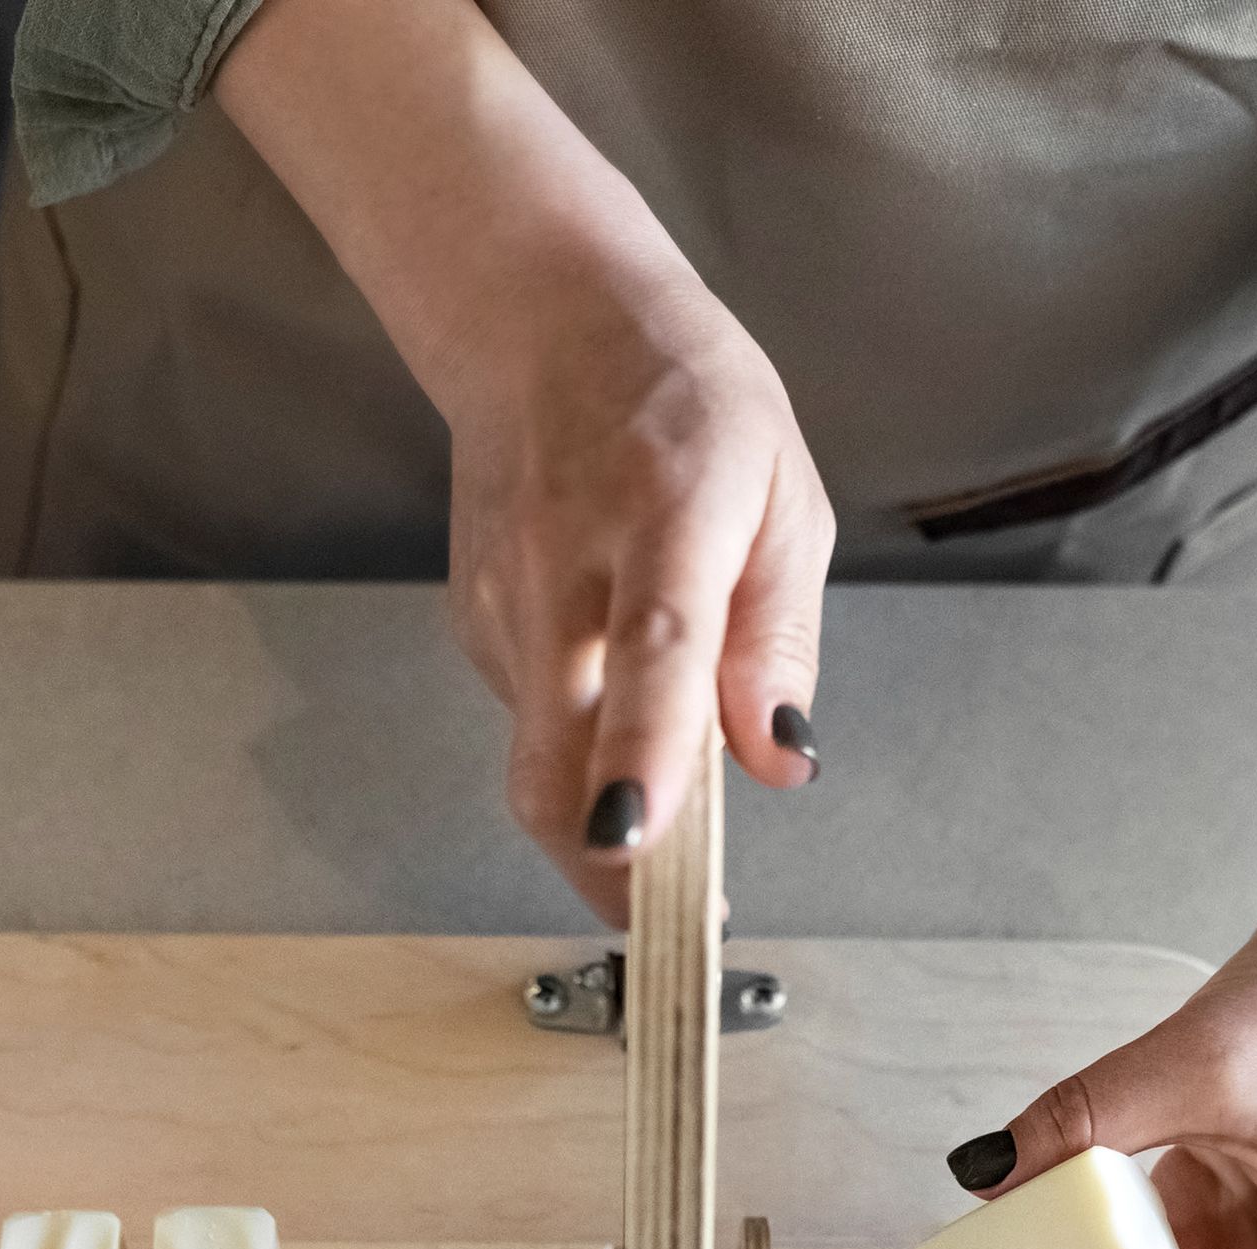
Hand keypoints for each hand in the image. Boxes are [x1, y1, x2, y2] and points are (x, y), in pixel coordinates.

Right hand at [211, 0, 828, 925]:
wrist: (543, 320)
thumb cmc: (684, 400)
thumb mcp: (783, 496)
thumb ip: (779, 639)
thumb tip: (781, 760)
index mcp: (665, 515)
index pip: (650, 650)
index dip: (642, 756)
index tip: (636, 839)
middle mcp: (567, 564)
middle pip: (557, 751)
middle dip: (607, 861)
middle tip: (673, 921)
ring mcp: (504, 601)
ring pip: (539, 761)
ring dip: (601, 813)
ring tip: (666, 797)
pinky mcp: (474, 627)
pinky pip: (533, 725)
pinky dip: (581, 749)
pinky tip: (615, 696)